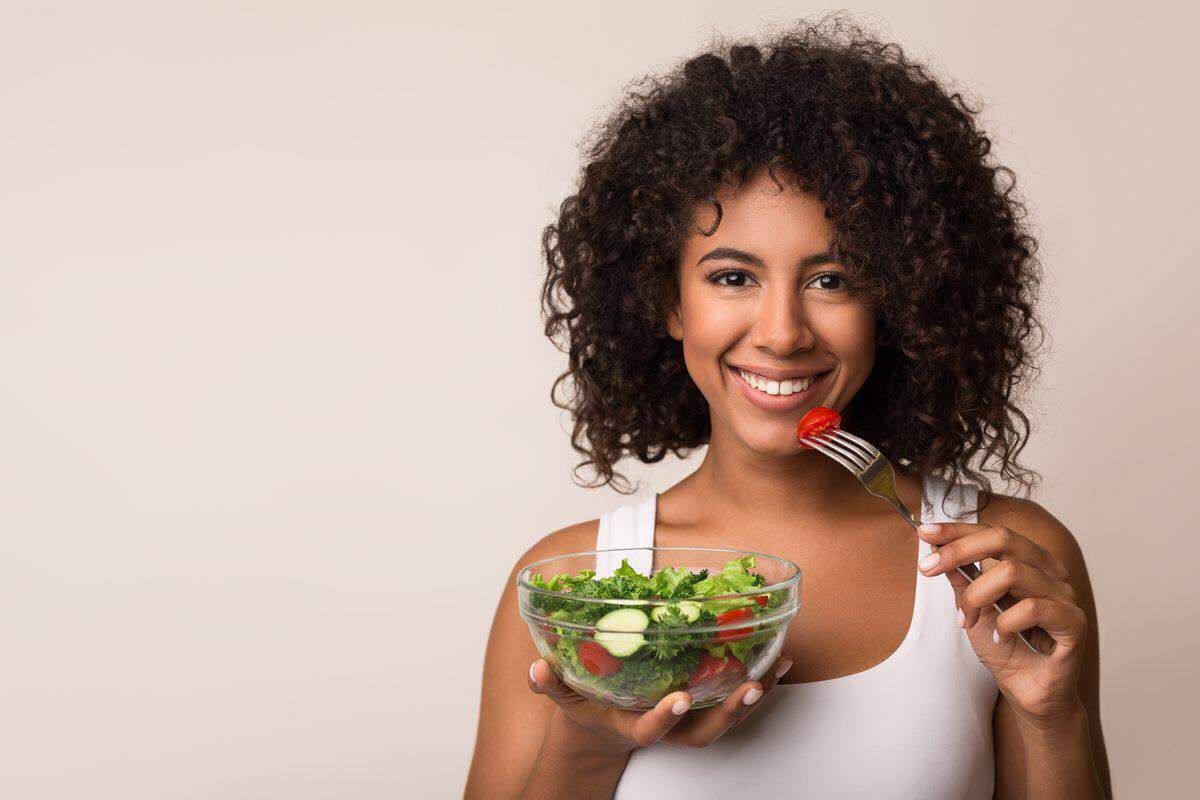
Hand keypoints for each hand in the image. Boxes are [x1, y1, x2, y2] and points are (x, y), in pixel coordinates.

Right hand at [527, 654, 792, 756]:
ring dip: (753, 696)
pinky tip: (779, 662)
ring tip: (777, 668)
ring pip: (725, 719)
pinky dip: (758, 684)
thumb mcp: (563, 698)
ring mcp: (687, 722)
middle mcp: (666, 728)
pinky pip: (732, 700)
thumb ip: (549, 685)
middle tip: (750, 688)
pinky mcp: (702, 709)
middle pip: (703, 733)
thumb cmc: (585, 710)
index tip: (679, 700)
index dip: (665, 718)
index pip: (650, 729)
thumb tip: (535, 669)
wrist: (602, 733)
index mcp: (631, 726)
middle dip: (728, 714)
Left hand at [917, 522, 1086, 727]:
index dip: (956, 530)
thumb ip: (961, 578)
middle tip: (928, 568)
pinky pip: (1033, 608)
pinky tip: (999, 639)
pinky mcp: (1074, 622)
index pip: (992, 532)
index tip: (923, 533)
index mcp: (1028, 561)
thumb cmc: (1005, 648)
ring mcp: (1065, 595)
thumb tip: (936, 547)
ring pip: (1012, 572)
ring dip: (977, 597)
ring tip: (968, 621)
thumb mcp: (973, 608)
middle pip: (1004, 539)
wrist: (1028, 693)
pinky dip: (1006, 624)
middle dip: (959, 550)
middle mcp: (1049, 571)